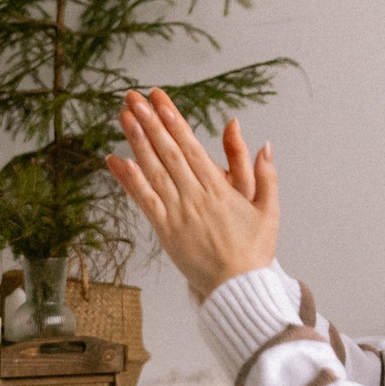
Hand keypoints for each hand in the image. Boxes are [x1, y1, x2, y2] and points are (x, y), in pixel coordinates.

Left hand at [105, 88, 278, 301]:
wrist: (239, 289)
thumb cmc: (254, 251)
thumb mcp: (269, 209)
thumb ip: (265, 174)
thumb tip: (264, 144)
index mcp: (219, 188)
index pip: (191, 145)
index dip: (173, 119)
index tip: (159, 99)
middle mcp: (195, 196)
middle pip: (168, 151)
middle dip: (149, 121)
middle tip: (133, 96)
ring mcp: (178, 214)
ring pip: (153, 170)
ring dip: (137, 141)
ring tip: (123, 116)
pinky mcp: (166, 232)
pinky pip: (144, 201)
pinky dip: (129, 180)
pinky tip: (115, 160)